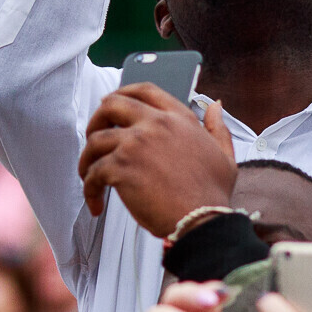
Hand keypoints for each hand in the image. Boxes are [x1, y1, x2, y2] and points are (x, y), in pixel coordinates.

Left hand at [79, 86, 236, 230]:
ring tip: (90, 177)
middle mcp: (156, 124)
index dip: (123, 93)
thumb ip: (217, 128)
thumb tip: (216, 106)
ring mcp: (136, 144)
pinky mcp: (122, 167)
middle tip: (94, 139)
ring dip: (87, 159)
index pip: (144, 91)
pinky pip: (93, 173)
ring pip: (95, 141)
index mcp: (178, 119)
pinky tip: (96, 203)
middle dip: (96, 120)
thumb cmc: (212, 194)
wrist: (203, 220)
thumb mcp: (224, 155)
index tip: (111, 106)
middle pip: (111, 105)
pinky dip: (89, 189)